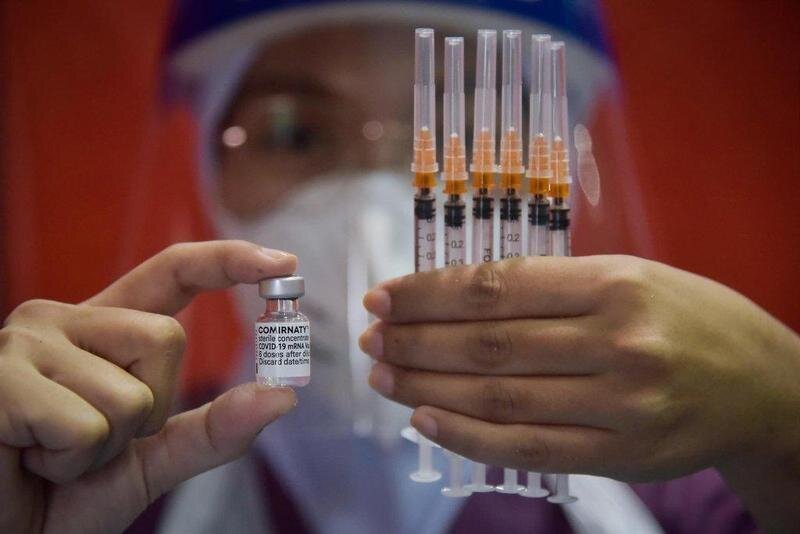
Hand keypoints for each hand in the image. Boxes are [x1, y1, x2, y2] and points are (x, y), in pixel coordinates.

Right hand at [0, 241, 297, 533]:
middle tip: (90, 442)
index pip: (173, 274)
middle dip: (147, 410)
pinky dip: (68, 463)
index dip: (227, 261)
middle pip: (166, 338)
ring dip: (102, 449)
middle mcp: (64, 321)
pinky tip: (28, 459)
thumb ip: (214, 429)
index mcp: (102, 332)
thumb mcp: (151, 460)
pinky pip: (84, 426)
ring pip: (131, 393)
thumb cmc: (62, 495)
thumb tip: (282, 397)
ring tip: (50, 455)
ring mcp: (26, 342)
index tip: (283, 263)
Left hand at [360, 256, 799, 526]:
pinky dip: (468, 436)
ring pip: (498, 397)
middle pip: (488, 344)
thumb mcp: (629, 276)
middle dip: (416, 340)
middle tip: (372, 337)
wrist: (762, 386)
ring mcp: (619, 404)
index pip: (497, 288)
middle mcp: (616, 342)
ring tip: (384, 374)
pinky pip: (527, 448)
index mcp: (614, 284)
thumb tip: (457, 297)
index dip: (429, 294)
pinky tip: (426, 419)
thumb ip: (551, 287)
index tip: (384, 295)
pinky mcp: (619, 454)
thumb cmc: (686, 318)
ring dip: (427, 387)